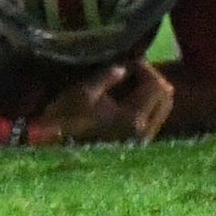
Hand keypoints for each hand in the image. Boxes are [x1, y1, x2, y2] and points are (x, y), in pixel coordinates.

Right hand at [37, 58, 171, 145]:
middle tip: (132, 69)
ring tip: (129, 83)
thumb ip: (109, 75)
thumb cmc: (64, 121)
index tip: (126, 61)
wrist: (49, 155)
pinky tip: (126, 100)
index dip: (144, 68)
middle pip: (167, 97)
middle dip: (152, 78)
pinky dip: (146, 106)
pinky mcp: (134, 148)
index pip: (156, 85)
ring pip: (162, 109)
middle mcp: (142, 135)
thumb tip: (126, 67)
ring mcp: (140, 143)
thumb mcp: (83, 92)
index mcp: (132, 121)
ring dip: (151, 92)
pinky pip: (153, 120)